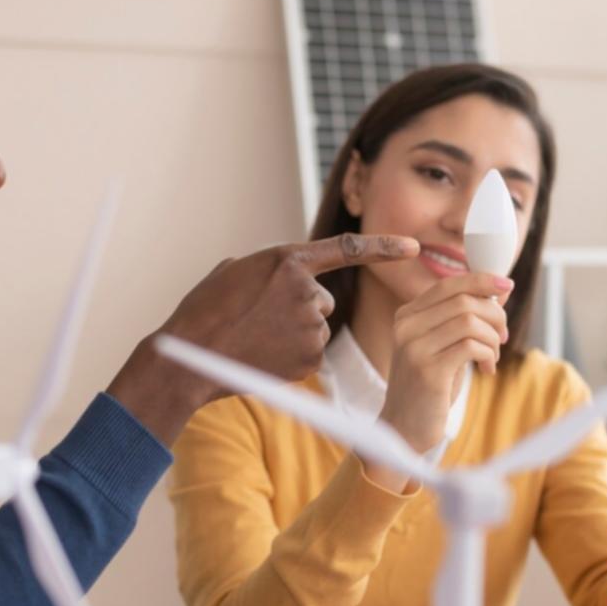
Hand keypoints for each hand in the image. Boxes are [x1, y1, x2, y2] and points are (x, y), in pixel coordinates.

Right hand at [109, 232, 418, 445]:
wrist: (190, 357)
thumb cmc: (203, 313)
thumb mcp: (232, 273)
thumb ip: (267, 269)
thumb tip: (278, 278)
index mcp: (287, 261)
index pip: (349, 248)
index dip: (385, 247)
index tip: (416, 247)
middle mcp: (306, 289)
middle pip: (322, 301)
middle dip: (299, 311)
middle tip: (260, 321)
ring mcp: (309, 325)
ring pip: (315, 330)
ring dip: (292, 335)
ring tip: (256, 339)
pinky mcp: (309, 357)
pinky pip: (310, 355)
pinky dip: (290, 358)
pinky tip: (263, 356)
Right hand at [369, 272, 512, 489]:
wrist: (404, 429)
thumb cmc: (430, 387)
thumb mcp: (443, 346)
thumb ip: (463, 319)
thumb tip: (499, 290)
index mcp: (407, 316)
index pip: (449, 284)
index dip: (482, 280)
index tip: (507, 286)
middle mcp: (406, 327)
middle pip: (464, 301)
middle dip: (494, 315)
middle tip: (503, 337)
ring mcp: (414, 348)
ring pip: (470, 321)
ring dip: (493, 338)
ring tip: (493, 356)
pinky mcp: (428, 371)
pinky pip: (471, 346)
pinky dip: (488, 354)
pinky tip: (487, 368)